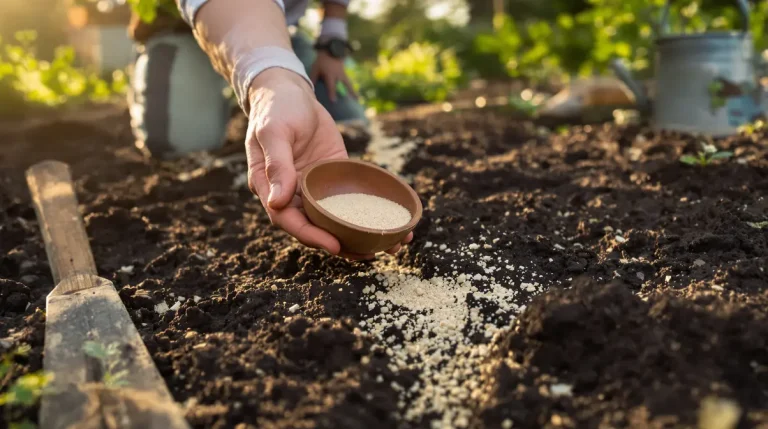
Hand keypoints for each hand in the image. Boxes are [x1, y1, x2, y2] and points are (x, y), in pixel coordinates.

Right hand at [246, 68, 410, 259]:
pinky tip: (390, 219)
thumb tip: (276, 202)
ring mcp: (313, 186)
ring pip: (334, 217)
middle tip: (371, 253)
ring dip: (359, 233)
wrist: (288, 88)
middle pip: (315, 226)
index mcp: (270, 188)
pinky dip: (367, 210)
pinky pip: (350, 197)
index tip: (335, 246)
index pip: (288, 220)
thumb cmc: (276, 108)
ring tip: (391, 245)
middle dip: (342, 243)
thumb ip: (277, 165)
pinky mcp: (332, 175)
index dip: (311, 236)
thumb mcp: (274, 132)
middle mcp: (292, 193)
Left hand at [309, 51, 356, 102]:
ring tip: (357, 99)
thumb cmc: (322, 61)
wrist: (331, 50)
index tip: (334, 101)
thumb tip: (310, 88)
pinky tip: (354, 94)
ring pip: (349, 83)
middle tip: (354, 100)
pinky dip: (351, 87)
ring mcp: (343, 74)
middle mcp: (339, 75)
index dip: (332, 93)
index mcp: (331, 75)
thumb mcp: (316, 68)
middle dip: (349, 92)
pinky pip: (348, 81)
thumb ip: (313, 78)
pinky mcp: (345, 73)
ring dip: (353, 91)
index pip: (331, 86)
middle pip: (345, 85)